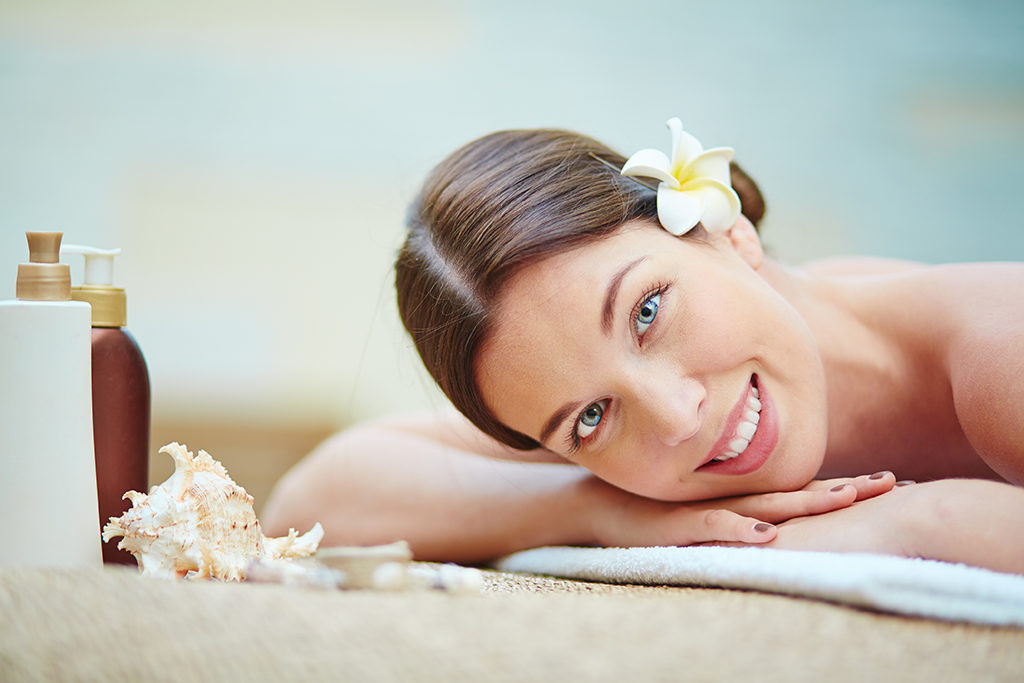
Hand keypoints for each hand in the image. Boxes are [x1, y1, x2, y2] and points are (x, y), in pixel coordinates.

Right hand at [580, 472, 895, 547]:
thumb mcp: (702, 516)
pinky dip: (740, 530)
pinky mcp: (680, 524)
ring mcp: (708, 510)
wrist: (599, 506)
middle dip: (845, 489)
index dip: (844, 487)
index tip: (888, 482)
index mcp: (742, 500)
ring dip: (806, 502)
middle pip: (798, 494)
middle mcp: (733, 500)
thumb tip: (772, 527)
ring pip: (765, 505)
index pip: (802, 492)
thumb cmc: (653, 512)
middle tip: (891, 482)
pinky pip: (714, 527)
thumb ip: (736, 517)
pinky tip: (765, 534)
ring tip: (846, 497)